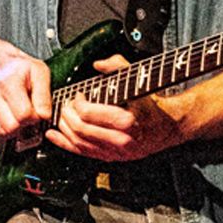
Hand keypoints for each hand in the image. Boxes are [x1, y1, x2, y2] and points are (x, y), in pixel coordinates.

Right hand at [0, 55, 51, 141]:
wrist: (6, 66)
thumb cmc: (24, 69)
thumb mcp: (41, 72)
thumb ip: (44, 95)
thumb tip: (44, 116)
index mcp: (10, 83)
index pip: (23, 114)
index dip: (35, 116)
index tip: (39, 111)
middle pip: (10, 127)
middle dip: (25, 126)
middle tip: (31, 116)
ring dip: (13, 133)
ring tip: (21, 120)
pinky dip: (1, 136)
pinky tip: (10, 126)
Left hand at [45, 55, 182, 161]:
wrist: (169, 126)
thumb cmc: (153, 102)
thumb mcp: (138, 79)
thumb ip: (117, 66)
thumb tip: (97, 65)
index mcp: (126, 120)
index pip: (88, 114)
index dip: (77, 103)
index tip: (78, 94)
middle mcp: (120, 140)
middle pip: (81, 130)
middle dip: (67, 115)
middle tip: (64, 104)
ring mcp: (116, 152)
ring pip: (80, 144)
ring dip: (64, 130)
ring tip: (59, 117)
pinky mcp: (113, 158)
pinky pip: (84, 153)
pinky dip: (66, 145)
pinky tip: (54, 137)